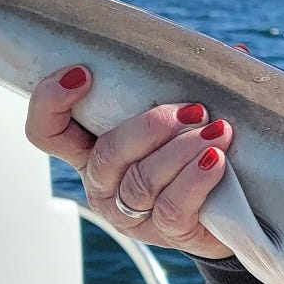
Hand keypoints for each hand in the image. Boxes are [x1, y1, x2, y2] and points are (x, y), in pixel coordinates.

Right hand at [26, 65, 235, 259]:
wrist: (233, 207)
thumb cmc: (198, 150)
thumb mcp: (185, 115)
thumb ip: (193, 82)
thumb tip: (235, 50)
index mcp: (93, 147)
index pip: (47, 132)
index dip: (51, 103)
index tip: (83, 74)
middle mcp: (103, 182)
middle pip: (106, 155)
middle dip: (148, 128)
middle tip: (191, 110)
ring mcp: (131, 212)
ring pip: (141, 181)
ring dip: (181, 150)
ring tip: (217, 131)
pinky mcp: (165, 232)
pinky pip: (172, 207)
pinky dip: (195, 180)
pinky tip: (216, 160)